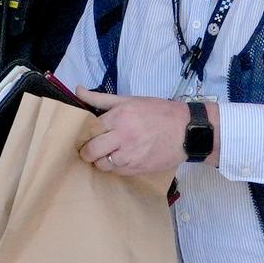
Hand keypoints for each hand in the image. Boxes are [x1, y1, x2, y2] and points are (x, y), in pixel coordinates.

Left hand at [76, 88, 197, 174]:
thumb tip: (77, 90)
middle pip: (91, 151)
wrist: (186, 131)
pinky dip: (115, 167)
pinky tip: (121, 159)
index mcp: (119, 117)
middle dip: (87, 152)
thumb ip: (101, 98)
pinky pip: (116, 172)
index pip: (89, 130)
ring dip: (101, 161)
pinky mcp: (137, 169)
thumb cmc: (158, 112)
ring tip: (107, 154)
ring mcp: (130, 155)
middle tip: (89, 150)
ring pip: (102, 165)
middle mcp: (122, 137)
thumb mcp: (129, 100)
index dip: (84, 135)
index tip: (84, 136)